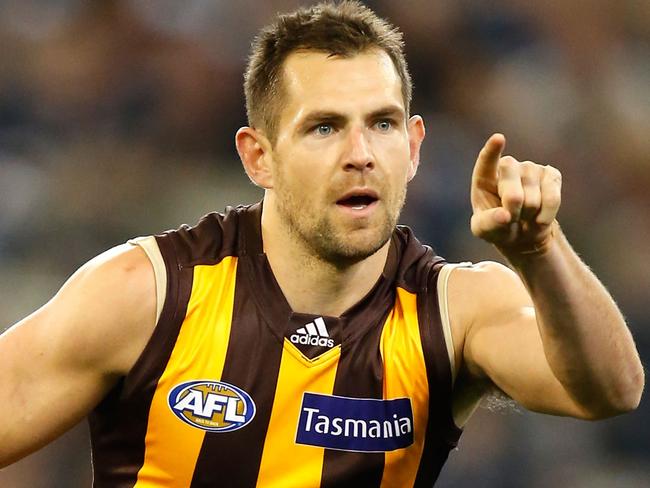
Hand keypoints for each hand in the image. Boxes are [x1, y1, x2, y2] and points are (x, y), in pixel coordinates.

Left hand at [470, 134, 561, 255]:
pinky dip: (546, 215)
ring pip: (533, 198)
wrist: (522, 232)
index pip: (487, 161)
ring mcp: (531, 168)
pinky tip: (539, 218)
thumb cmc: (498, 227)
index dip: (492, 151)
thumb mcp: (484, 230)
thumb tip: (504, 215)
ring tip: (523, 216)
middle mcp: (508, 167)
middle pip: (512, 190)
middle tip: (510, 217)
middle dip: (512, 210)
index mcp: (485, 177)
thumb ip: (489, 222)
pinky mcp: (551, 175)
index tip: (498, 139)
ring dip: (529, 215)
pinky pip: (552, 198)